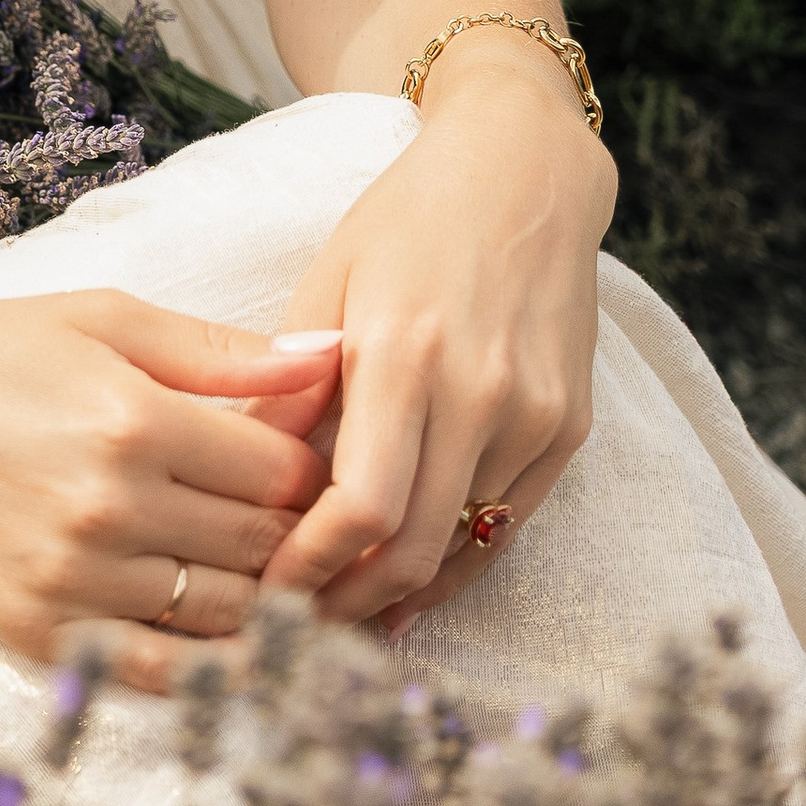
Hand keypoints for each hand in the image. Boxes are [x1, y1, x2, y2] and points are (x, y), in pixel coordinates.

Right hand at [0, 290, 340, 693]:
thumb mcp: (101, 322)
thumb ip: (220, 350)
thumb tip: (331, 359)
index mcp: (134, 420)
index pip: (282, 471)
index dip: (310, 471)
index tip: (302, 465)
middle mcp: (110, 507)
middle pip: (263, 546)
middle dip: (296, 537)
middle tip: (304, 527)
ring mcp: (73, 580)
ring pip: (226, 615)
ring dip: (264, 601)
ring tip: (272, 577)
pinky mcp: (39, 635)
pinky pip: (160, 674)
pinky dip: (214, 670)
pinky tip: (236, 650)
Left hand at [248, 47, 611, 632]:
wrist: (526, 173)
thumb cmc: (408, 220)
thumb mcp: (327, 280)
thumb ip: (288, 387)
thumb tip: (236, 477)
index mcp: (406, 352)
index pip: (363, 506)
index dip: (313, 566)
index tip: (269, 592)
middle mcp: (482, 392)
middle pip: (415, 546)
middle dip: (349, 602)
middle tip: (296, 631)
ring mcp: (537, 414)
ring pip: (464, 547)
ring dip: (400, 591)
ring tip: (342, 617)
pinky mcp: (570, 428)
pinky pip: (508, 523)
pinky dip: (457, 563)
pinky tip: (409, 584)